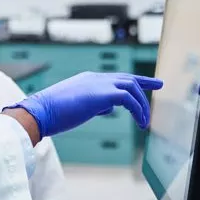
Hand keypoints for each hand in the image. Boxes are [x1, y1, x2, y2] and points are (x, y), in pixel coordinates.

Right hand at [5, 72, 162, 138]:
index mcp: (88, 79)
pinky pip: (129, 98)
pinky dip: (138, 109)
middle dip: (144, 82)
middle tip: (159, 85)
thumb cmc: (52, 114)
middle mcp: (95, 78)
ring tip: (144, 121)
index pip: (115, 78)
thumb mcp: (75, 106)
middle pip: (127, 77)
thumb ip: (92, 104)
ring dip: (141, 103)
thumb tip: (105, 108)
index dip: (131, 82)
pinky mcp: (103, 94)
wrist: (40, 112)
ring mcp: (99, 84)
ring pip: (131, 86)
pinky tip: (140, 122)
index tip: (143, 85)